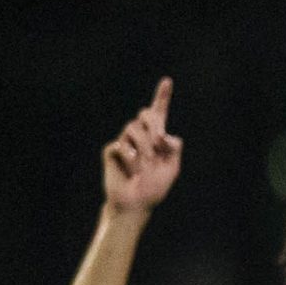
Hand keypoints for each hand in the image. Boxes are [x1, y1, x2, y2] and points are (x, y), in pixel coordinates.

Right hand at [102, 77, 182, 213]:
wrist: (135, 203)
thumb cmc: (154, 188)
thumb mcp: (172, 169)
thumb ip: (173, 150)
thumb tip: (166, 134)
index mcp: (157, 138)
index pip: (159, 113)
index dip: (162, 97)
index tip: (167, 81)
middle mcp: (140, 135)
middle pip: (145, 114)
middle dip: (153, 124)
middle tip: (158, 142)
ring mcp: (124, 141)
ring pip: (133, 128)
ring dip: (144, 148)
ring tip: (145, 166)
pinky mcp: (111, 150)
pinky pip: (121, 145)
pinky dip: (130, 158)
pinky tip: (131, 169)